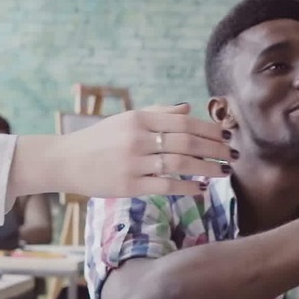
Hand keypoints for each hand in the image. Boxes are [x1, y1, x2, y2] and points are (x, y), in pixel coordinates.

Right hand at [16, 105, 231, 198]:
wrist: (66, 160)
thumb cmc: (99, 139)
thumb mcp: (126, 120)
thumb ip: (158, 113)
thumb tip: (189, 109)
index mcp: (138, 118)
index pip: (183, 122)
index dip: (209, 129)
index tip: (226, 135)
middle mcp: (137, 138)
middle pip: (186, 141)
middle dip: (215, 148)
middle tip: (233, 154)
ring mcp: (133, 162)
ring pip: (180, 164)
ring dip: (207, 168)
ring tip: (223, 172)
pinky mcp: (129, 186)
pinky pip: (166, 186)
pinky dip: (187, 187)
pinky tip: (200, 188)